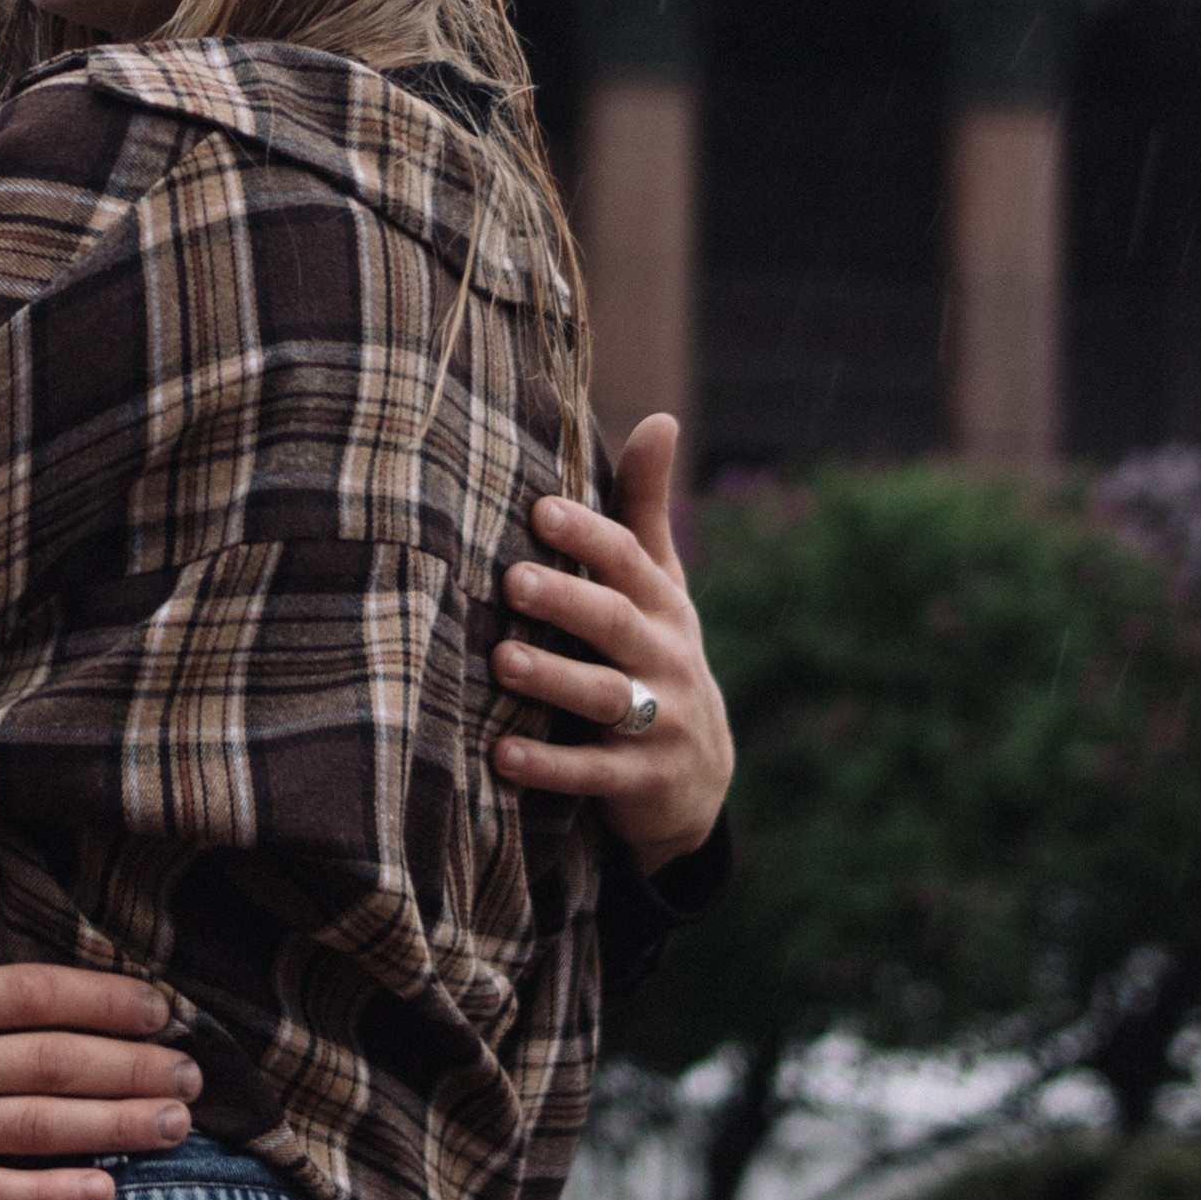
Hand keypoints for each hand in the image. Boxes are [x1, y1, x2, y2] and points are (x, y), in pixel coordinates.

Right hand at [0, 829, 199, 1199]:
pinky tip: (103, 1195)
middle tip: (193, 1073)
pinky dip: (47, 1198)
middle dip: (130, 1067)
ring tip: (174, 1126)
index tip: (160, 1006)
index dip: (103, 998)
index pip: (29, 993)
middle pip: (48, 1061)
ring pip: (32, 1127)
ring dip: (112, 1127)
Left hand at [490, 414, 733, 870]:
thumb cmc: (657, 653)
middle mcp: (668, 659)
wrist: (700, 777)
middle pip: (616, 624)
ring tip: (501, 660)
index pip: (629, 562)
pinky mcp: (643, 782)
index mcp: (663, 606)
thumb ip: (644, 508)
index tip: (540, 508)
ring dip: (554, 679)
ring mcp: (662, 723)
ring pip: (607, 697)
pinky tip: (500, 752)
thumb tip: (661, 417)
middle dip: (567, 601)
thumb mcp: (659, 585)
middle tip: (512, 580)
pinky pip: (594, 773)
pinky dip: (550, 765)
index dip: (588, 535)